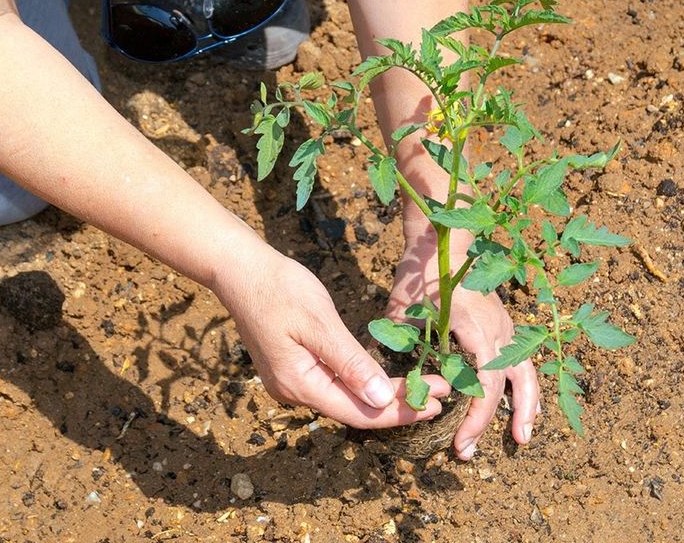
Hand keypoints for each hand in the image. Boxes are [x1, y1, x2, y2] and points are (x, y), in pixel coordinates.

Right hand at [212, 244, 449, 427]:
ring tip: (424, 389)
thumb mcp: (319, 323)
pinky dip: (364, 384)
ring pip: (346, 399)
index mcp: (300, 384)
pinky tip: (385, 380)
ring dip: (384, 396)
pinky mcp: (293, 368)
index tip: (438, 403)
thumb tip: (382, 400)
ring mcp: (291, 382)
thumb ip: (350, 363)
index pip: (360, 412)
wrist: (241, 270)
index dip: (401, 411)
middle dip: (400, 405)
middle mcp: (294, 392)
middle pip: (355, 410)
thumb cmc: (279, 289)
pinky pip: (335, 386)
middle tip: (442, 395)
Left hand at [387, 223, 539, 459]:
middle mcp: (497, 329)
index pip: (484, 383)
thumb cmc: (420, 275)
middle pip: (507, 384)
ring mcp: (505, 324)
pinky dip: (526, 385)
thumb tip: (389, 385)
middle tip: (479, 452)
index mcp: (474, 328)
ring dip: (527, 406)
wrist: (443, 242)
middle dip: (496, 422)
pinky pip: (523, 358)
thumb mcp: (402, 311)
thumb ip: (400, 346)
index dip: (477, 418)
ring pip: (526, 371)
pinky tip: (526, 405)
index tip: (462, 443)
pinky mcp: (504, 322)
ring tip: (523, 437)